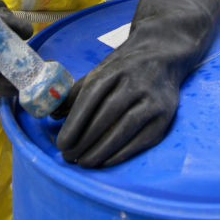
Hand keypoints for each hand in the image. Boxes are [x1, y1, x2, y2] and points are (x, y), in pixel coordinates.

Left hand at [52, 49, 179, 167]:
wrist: (163, 57)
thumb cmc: (124, 70)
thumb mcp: (101, 71)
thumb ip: (77, 92)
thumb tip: (53, 115)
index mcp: (116, 69)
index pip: (92, 96)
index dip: (75, 122)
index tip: (61, 142)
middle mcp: (137, 82)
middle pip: (108, 114)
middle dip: (85, 139)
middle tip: (69, 156)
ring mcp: (154, 99)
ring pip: (126, 127)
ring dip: (103, 149)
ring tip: (84, 162)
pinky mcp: (166, 115)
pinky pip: (143, 138)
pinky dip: (123, 153)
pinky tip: (106, 161)